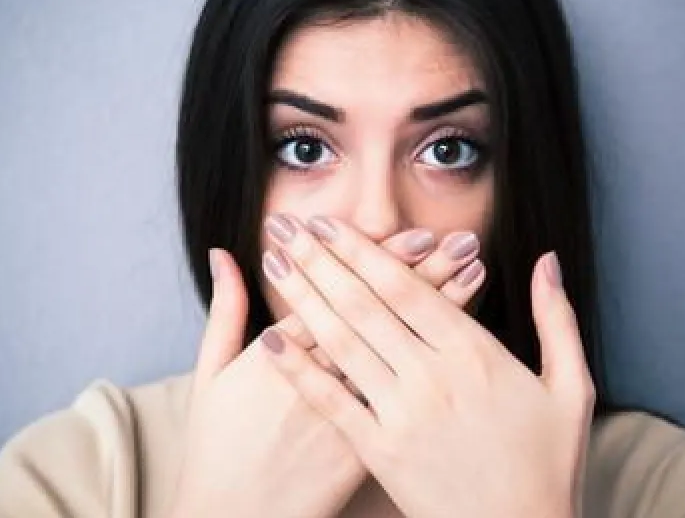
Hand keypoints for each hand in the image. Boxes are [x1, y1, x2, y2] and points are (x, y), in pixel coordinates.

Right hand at [166, 228, 485, 517]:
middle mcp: (317, 383)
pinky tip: (462, 339)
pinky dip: (434, 366)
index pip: (335, 296)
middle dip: (421, 275)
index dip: (377, 265)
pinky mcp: (363, 451)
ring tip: (473, 274)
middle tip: (459, 239)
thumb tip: (222, 253)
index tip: (413, 232)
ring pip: (399, 355)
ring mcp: (344, 418)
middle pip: (377, 318)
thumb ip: (225, 311)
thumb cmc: (215, 448)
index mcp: (276, 359)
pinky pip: (406, 400)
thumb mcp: (210, 375)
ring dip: (438, 312)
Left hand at [258, 215, 594, 517]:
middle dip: (319, 259)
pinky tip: (271, 338)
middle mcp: (433, 376)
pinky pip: (332, 402)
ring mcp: (402, 414)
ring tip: (274, 262)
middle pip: (364, 304)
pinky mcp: (380, 452)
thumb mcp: (570, 388)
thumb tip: (546, 260)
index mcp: (476, 354)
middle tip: (284, 224)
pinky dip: (298, 369)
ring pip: (342, 342)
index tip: (330, 222)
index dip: (363, 250)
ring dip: (303, 298)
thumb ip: (557, 319)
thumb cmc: (550, 466)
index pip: (407, 287)